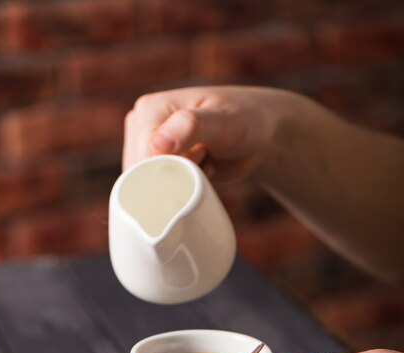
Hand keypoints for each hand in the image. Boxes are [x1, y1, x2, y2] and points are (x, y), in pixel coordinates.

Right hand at [123, 85, 288, 181]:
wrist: (261, 133)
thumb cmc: (245, 120)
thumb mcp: (223, 121)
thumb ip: (191, 127)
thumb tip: (155, 146)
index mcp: (149, 110)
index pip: (142, 156)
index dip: (170, 169)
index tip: (201, 156)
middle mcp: (143, 127)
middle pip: (144, 174)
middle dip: (175, 177)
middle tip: (205, 158)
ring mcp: (151, 148)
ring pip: (151, 186)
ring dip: (180, 184)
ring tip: (204, 161)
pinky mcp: (162, 164)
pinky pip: (161, 191)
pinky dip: (183, 189)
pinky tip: (202, 172)